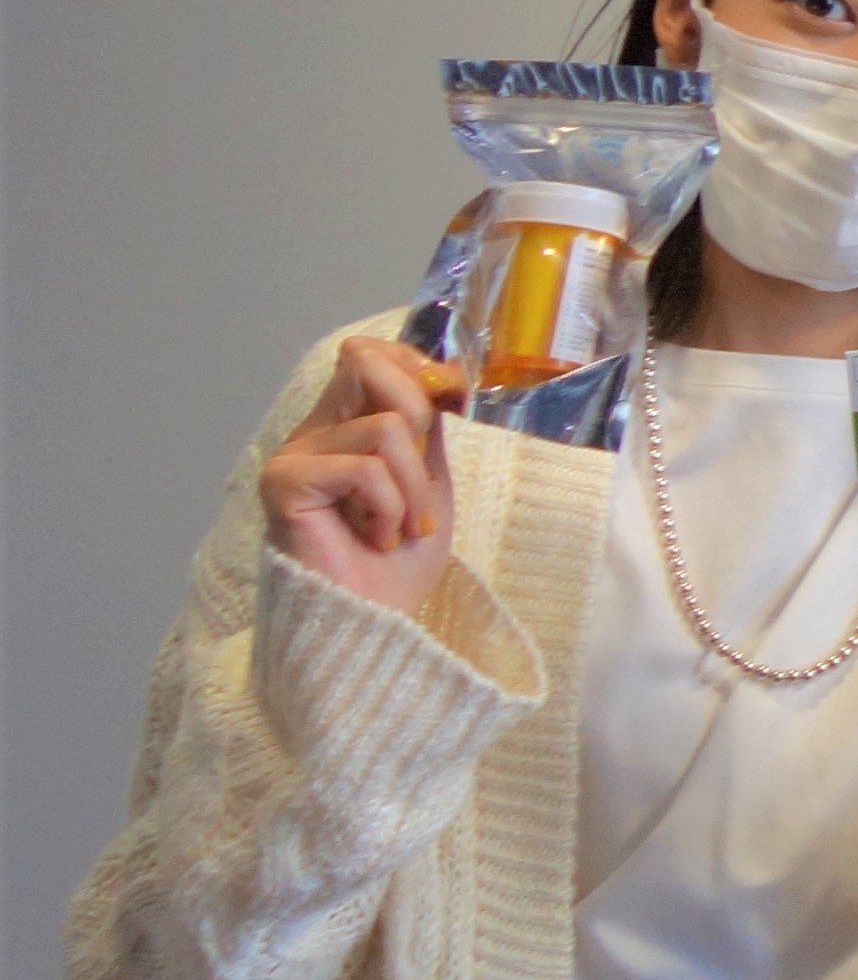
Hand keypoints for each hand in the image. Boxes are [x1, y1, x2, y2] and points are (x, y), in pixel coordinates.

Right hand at [259, 337, 459, 612]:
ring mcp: (294, 457)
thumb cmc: (399, 565)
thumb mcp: (429, 482)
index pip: (368, 353)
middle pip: (362, 360)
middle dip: (417, 410)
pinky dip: (389, 507)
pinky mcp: (284, 484)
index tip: (451, 400)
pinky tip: (377, 539)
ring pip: (385, 426)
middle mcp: (313, 433)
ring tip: (402, 530)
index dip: (415, 365)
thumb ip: (427, 428)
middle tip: (422, 471)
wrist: (375, 626)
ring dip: (415, 488)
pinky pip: (364, 468)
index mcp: (345, 426)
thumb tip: (442, 375)